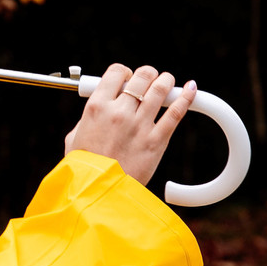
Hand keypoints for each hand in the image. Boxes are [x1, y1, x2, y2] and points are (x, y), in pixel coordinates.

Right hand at [64, 62, 196, 185]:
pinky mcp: (156, 141)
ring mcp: (139, 126)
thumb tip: (99, 109)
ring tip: (169, 80)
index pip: (116, 73)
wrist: (98, 193)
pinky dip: (186, 98)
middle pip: (141, 77)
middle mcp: (119, 112)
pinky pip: (175, 114)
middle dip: (148, 74)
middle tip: (151, 78)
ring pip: (159, 90)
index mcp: (97, 107)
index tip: (128, 78)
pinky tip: (191, 89)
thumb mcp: (76, 137)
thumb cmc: (84, 167)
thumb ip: (88, 119)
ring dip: (167, 81)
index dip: (124, 72)